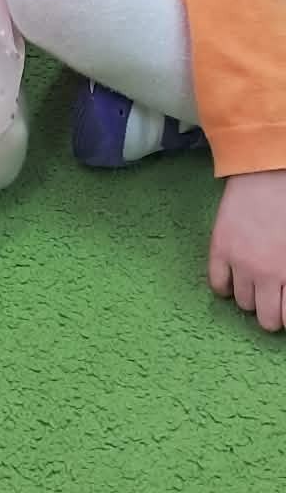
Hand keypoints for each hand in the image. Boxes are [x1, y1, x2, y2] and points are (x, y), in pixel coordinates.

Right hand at [208, 170, 285, 330]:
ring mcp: (240, 262)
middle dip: (272, 315)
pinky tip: (234, 277)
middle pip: (266, 319)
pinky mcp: (220, 249)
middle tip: (275, 301)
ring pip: (243, 303)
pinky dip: (225, 287)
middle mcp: (266, 273)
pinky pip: (217, 285)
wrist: (268, 172)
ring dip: (252, 298)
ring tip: (256, 283)